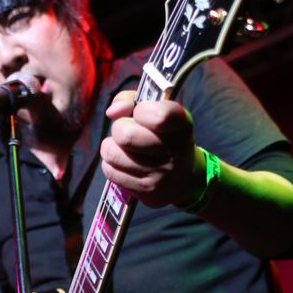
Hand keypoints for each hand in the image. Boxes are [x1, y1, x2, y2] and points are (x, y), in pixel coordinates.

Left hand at [100, 90, 204, 206]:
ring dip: (112, 147)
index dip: (141, 111)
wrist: (183, 178)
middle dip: (119, 129)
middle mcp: (175, 152)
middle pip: (125, 135)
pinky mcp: (145, 192)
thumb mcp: (157, 110)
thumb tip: (111, 112)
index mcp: (182, 125)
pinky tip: (126, 164)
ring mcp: (160, 176)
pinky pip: (109, 171)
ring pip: (111, 153)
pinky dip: (112, 164)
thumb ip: (131, 100)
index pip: (159, 116)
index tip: (141, 113)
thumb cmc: (163, 135)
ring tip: (126, 149)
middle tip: (129, 132)